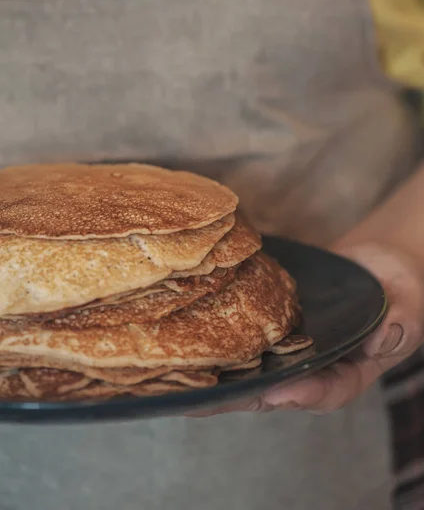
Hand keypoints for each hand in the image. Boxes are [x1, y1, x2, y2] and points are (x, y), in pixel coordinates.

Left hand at [188, 242, 423, 416]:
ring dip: (219, 376)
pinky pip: (247, 338)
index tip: (277, 392)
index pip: (328, 391)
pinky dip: (221, 342)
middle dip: (237, 396)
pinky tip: (190, 340)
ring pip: (254, 369)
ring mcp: (292, 347)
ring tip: (180, 380)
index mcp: (351, 371)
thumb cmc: (400, 288)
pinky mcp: (275, 325)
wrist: (376, 263)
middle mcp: (316, 366)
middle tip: (199, 399)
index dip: (303, 395)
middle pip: (276, 390)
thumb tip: (380, 339)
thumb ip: (400, 326)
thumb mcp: (410, 306)